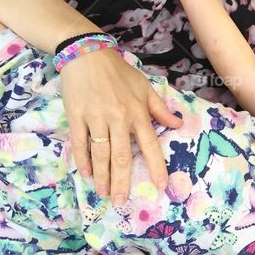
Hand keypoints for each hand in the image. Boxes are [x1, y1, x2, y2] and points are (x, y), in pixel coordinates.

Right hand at [61, 49, 181, 203]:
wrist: (87, 53)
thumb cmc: (118, 72)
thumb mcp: (144, 87)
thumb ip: (159, 109)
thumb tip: (178, 124)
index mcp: (138, 112)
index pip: (150, 144)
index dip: (155, 166)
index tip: (161, 185)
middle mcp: (118, 117)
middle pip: (122, 155)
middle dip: (123, 181)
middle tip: (122, 201)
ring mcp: (96, 117)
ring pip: (101, 152)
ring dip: (103, 176)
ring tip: (104, 193)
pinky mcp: (76, 115)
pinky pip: (80, 142)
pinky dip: (83, 160)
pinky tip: (87, 174)